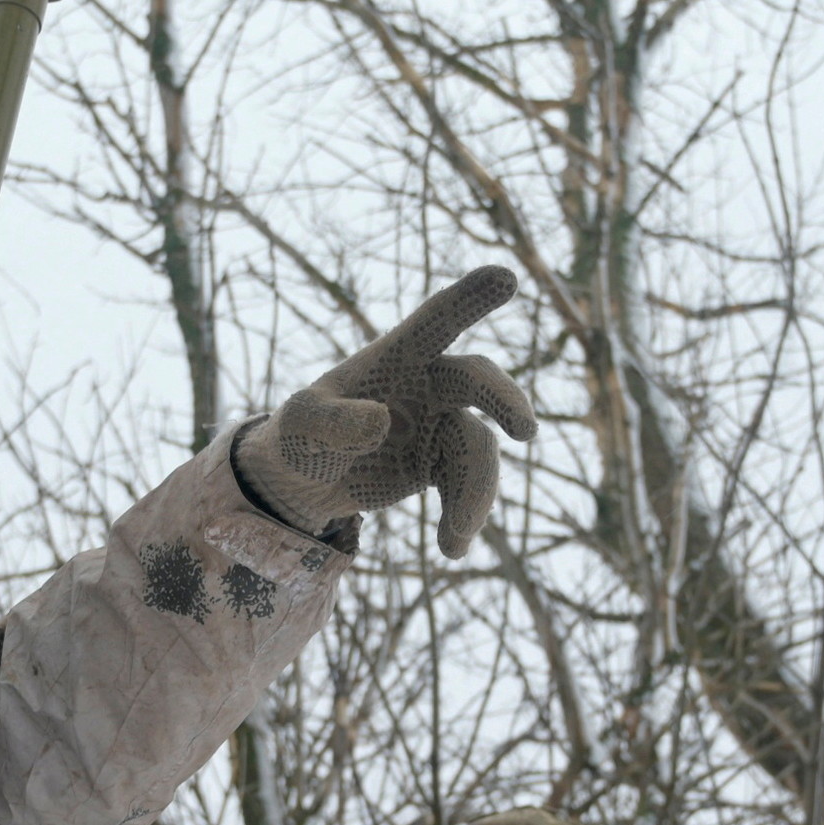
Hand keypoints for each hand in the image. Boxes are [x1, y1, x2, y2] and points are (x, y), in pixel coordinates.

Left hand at [233, 266, 537, 555]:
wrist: (305, 482)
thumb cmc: (299, 437)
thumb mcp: (300, 428)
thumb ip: (333, 421)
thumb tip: (381, 422)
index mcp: (394, 357)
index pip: (436, 319)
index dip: (470, 298)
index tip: (507, 277)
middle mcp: (426, 383)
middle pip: (476, 379)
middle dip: (504, 399)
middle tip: (524, 430)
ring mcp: (440, 423)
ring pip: (479, 447)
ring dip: (476, 493)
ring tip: (455, 541)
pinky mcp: (442, 462)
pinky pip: (470, 484)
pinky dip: (466, 516)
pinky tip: (452, 547)